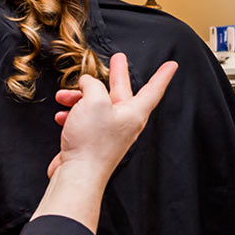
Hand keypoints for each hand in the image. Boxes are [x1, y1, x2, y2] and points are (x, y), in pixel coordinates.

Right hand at [47, 53, 175, 179]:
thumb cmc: (92, 142)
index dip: (163, 75)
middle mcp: (124, 122)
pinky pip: (85, 120)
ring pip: (96, 105)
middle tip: (117, 59)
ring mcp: (108, 133)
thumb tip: (88, 84)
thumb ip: (93, 85)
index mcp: (134, 112)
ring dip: (79, 98)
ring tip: (64, 95)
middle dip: (117, 75)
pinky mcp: (92, 141)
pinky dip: (73, 114)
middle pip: (121, 92)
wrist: (78, 176)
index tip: (172, 65)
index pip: (153, 89)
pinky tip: (62, 115)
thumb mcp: (95, 101)